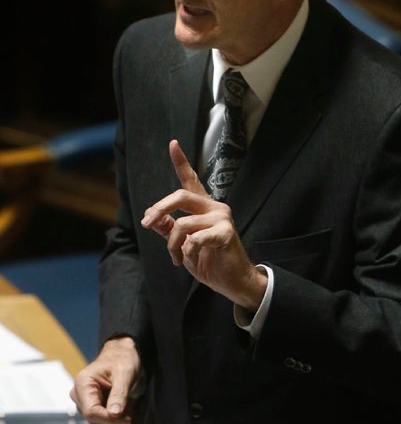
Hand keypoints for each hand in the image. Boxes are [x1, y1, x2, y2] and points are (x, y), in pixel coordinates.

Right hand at [70, 336, 140, 423]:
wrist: (122, 355)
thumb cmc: (122, 359)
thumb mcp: (124, 373)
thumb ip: (119, 394)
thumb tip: (114, 414)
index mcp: (83, 384)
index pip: (91, 412)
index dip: (110, 419)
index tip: (128, 418)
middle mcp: (79, 395)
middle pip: (95, 421)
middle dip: (116, 419)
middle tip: (131, 405)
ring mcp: (85, 404)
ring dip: (118, 421)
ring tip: (129, 404)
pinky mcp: (93, 409)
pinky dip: (117, 421)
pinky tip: (125, 407)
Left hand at [141, 139, 266, 309]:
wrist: (231, 281)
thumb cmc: (209, 260)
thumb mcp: (183, 244)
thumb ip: (169, 229)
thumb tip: (153, 217)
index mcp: (203, 207)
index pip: (190, 179)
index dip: (180, 161)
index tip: (172, 143)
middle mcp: (214, 206)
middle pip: (180, 195)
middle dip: (159, 208)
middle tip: (147, 223)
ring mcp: (221, 217)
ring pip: (182, 224)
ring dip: (172, 245)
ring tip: (176, 258)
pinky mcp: (225, 232)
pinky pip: (194, 238)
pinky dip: (186, 251)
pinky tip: (189, 258)